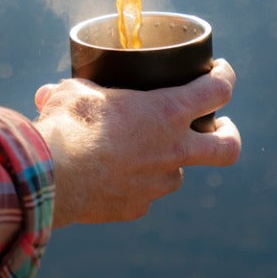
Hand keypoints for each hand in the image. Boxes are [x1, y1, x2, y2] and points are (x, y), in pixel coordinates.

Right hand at [32, 60, 240, 226]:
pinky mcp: (137, 206)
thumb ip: (76, 91)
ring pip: (177, 172)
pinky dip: (133, 182)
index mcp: (165, 112)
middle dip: (229, 133)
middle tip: (218, 125)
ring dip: (166, 160)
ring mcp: (158, 182)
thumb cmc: (68, 124)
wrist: (53, 176)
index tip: (219, 71)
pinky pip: (144, 193)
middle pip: (227, 147)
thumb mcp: (73, 92)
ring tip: (137, 149)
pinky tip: (110, 175)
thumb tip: (48, 93)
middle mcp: (172, 149)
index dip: (224, 77)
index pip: (216, 90)